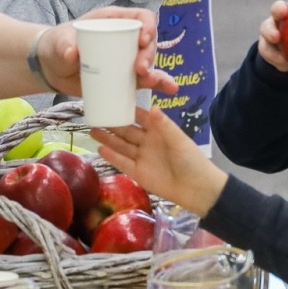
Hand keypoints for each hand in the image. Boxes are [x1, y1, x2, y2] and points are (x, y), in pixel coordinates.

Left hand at [35, 8, 177, 97]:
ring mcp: (126, 59)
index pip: (141, 17)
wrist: (52, 69)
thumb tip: (72, 53)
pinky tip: (170, 90)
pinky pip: (145, 80)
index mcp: (114, 21)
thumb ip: (64, 45)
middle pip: (148, 43)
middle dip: (149, 55)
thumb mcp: (59, 42)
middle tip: (139, 69)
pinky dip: (157, 84)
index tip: (142, 40)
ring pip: (150, 63)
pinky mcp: (125, 78)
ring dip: (155, 72)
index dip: (147, 26)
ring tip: (150, 81)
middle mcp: (126, 39)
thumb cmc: (57, 45)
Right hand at [92, 106, 228, 215]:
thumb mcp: (179, 140)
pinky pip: (122, 163)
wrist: (196, 188)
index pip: (139, 117)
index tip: (111, 100)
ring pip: (121, 146)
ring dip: (107, 139)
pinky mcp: (138, 173)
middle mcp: (147, 142)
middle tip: (94, 115)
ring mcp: (141, 158)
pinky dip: (112, 156)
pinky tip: (100, 148)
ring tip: (91, 130)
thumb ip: (164, 126)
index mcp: (158, 131)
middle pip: (126, 131)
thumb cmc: (190, 160)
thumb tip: (152, 107)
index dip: (126, 109)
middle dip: (111, 124)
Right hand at [257, 0, 287, 73]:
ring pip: (266, 26)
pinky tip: (283, 61)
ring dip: (270, 30)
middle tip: (284, 12)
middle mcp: (282, 18)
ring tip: (276, 38)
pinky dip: (275, 55)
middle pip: (278, 8)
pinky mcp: (265, 46)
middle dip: (279, 8)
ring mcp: (271, 31)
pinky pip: (267, 50)